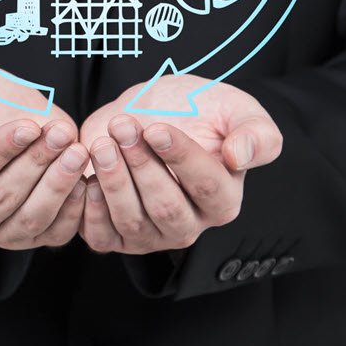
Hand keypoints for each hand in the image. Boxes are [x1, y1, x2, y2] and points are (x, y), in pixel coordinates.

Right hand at [0, 65, 88, 248]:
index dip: (0, 151)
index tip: (28, 125)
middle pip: (3, 198)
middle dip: (36, 163)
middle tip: (61, 133)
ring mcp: (0, 232)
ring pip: (31, 218)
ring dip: (58, 184)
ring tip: (77, 151)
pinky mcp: (32, 235)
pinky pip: (55, 233)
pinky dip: (74, 210)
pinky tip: (84, 179)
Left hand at [76, 77, 281, 253]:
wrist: (150, 110)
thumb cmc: (197, 111)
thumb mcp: (237, 109)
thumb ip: (257, 133)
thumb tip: (239, 156)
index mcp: (224, 199)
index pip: (206, 186)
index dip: (179, 157)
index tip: (156, 128)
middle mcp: (190, 224)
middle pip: (166, 207)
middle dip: (141, 165)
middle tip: (122, 127)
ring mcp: (152, 234)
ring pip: (132, 221)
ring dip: (113, 180)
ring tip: (103, 144)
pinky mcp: (117, 235)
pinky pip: (102, 237)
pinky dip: (91, 210)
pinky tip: (89, 176)